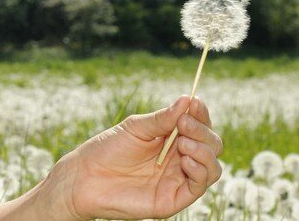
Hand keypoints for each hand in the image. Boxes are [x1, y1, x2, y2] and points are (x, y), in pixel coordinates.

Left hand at [51, 95, 222, 219]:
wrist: (86, 177)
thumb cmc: (108, 149)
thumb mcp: (136, 127)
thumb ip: (162, 119)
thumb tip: (187, 100)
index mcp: (172, 138)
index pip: (199, 126)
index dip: (201, 114)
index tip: (195, 102)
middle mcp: (180, 158)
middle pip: (211, 144)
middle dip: (202, 132)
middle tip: (184, 124)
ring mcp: (178, 179)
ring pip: (212, 166)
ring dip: (204, 151)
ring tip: (183, 143)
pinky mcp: (174, 198)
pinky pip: (199, 186)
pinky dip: (199, 171)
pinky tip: (185, 160)